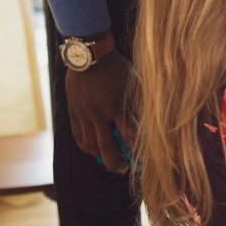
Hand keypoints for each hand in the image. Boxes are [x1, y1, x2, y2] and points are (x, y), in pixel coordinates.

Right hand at [64, 50, 132, 172]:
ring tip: (109, 162)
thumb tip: (152, 120)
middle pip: (107, 147)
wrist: (90, 55)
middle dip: (116, 162)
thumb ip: (139, 103)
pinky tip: (92, 151)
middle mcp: (99, 114)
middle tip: (124, 170)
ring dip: (99, 157)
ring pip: (90, 144)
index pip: (129, 136)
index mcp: (117, 106)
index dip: (136, 151)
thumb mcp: (135, 82)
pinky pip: (77, 135)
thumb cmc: (118, 67)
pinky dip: (85, 146)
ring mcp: (84, 114)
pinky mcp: (73, 112)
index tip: (144, 160)